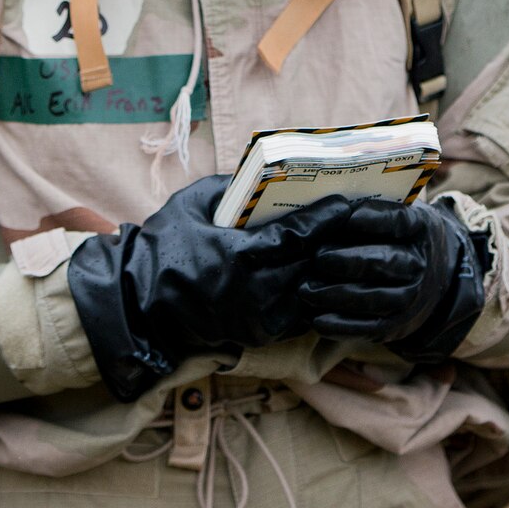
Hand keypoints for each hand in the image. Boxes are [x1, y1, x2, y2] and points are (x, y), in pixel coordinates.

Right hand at [67, 175, 407, 400]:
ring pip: (318, 290)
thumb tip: (276, 173)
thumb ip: (236, 189)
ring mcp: (262, 318)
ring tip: (360, 242)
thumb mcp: (195, 205)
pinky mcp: (264, 333)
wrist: (138, 305)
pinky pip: (306, 311)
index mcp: (238, 258)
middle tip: (370, 216)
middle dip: (344, 239)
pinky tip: (337, 270)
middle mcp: (255, 293)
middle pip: (317, 263)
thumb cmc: (164, 246)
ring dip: (339, 268)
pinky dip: (322, 290)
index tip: (350, 199)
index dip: (329, 217)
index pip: (299, 236)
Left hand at [301, 198, 490, 361]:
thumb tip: (327, 202)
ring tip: (305, 290)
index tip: (346, 216)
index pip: (398, 221)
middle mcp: (420, 263)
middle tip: (317, 258)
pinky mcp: (396, 324)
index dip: (374, 219)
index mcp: (420, 228)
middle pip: (383, 262)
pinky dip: (341, 325)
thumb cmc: (397, 238)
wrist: (432, 279)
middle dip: (347, 261)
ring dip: (337, 295)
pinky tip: (316, 320)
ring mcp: (410, 297)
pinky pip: (368, 327)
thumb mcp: (397, 216)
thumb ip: (369, 209)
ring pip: (373, 297)